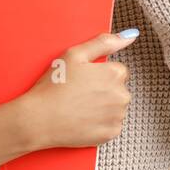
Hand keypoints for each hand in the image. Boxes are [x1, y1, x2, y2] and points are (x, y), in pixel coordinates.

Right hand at [6, 30, 140, 150]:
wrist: (38, 119)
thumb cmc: (54, 86)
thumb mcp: (75, 54)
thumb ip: (104, 42)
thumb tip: (130, 36)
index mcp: (115, 73)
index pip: (118, 71)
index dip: (99, 74)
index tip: (84, 80)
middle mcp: (122, 95)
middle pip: (118, 89)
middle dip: (104, 90)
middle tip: (79, 94)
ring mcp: (117, 116)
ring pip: (115, 108)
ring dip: (103, 107)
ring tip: (79, 107)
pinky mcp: (111, 133)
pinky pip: (111, 125)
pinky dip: (100, 124)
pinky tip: (83, 120)